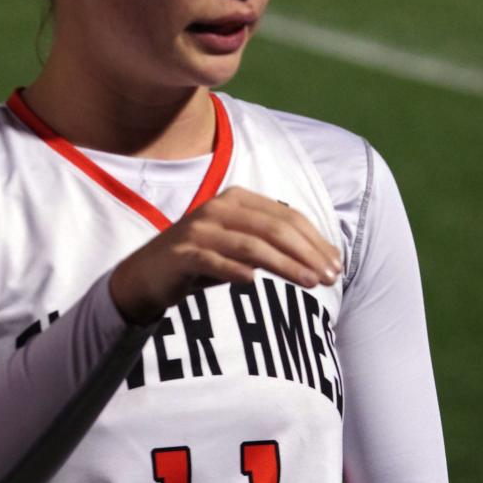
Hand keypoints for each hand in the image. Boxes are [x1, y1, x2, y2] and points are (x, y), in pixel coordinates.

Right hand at [109, 186, 341, 324]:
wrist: (147, 275)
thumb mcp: (239, 244)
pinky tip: (254, 283)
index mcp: (235, 199)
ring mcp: (198, 231)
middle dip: (306, 253)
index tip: (336, 265)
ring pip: (251, 246)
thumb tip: (320, 257)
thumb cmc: (202, 259)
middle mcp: (218, 209)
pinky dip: (235, 271)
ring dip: (284, 265)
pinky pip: (214, 261)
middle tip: (329, 278)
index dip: (315, 240)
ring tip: (308, 283)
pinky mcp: (182, 255)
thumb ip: (271, 243)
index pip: (286, 216)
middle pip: (273, 229)